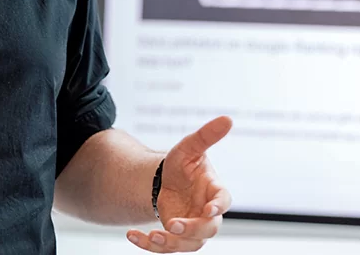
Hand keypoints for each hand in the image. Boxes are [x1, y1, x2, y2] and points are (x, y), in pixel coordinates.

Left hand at [127, 116, 232, 251]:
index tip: (208, 209)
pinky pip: (166, 247)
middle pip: (208, 229)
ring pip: (189, 244)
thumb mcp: (190, 147)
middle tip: (172, 223)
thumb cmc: (183, 164)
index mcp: (214, 191)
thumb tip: (227, 118)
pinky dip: (149, 245)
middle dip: (192, 229)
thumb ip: (207, 135)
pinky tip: (132, 235)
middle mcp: (206, 213)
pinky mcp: (176, 236)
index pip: (223, 200)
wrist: (165, 180)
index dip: (218, 206)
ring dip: (171, 243)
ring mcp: (192, 228)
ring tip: (152, 236)